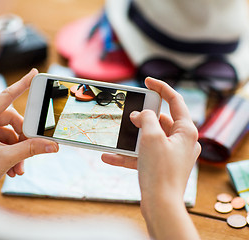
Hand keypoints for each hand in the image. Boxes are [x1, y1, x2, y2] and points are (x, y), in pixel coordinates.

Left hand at [0, 69, 58, 192]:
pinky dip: (8, 152)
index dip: (22, 84)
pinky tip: (12, 168)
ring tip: (19, 168)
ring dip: (16, 150)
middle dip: (22, 138)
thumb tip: (51, 145)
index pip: (6, 96)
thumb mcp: (6, 159)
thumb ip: (31, 149)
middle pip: (10, 120)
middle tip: (32, 150)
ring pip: (6, 133)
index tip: (34, 73)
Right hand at [101, 77, 200, 238]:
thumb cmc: (160, 170)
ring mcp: (171, 154)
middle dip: (142, 117)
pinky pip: (143, 155)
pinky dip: (128, 154)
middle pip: (161, 120)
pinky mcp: (161, 166)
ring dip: (132, 137)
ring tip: (117, 135)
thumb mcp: (151, 137)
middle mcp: (181, 141)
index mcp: (186, 130)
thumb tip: (140, 115)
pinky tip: (109, 156)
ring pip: (150, 138)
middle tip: (129, 113)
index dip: (161, 87)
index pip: (175, 100)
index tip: (147, 81)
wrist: (160, 205)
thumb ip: (146, 119)